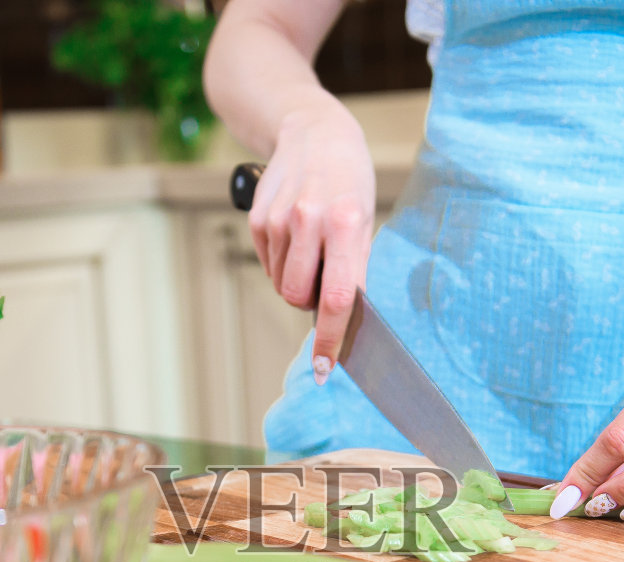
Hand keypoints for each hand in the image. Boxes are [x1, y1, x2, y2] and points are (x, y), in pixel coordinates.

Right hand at [249, 100, 374, 383]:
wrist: (314, 132)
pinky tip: (294, 234)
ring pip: (282, 284)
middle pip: (299, 297)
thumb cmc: (348, 179)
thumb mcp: (365, 218)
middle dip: (309, 302)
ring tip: (311, 247)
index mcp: (345, 223)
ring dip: (296, 281)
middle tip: (323, 279)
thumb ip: (354, 268)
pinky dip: (282, 262)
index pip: (336, 297)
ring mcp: (278, 220)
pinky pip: (268, 264)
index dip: (329, 338)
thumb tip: (343, 319)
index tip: (324, 368)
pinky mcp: (257, 219)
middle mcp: (309, 220)